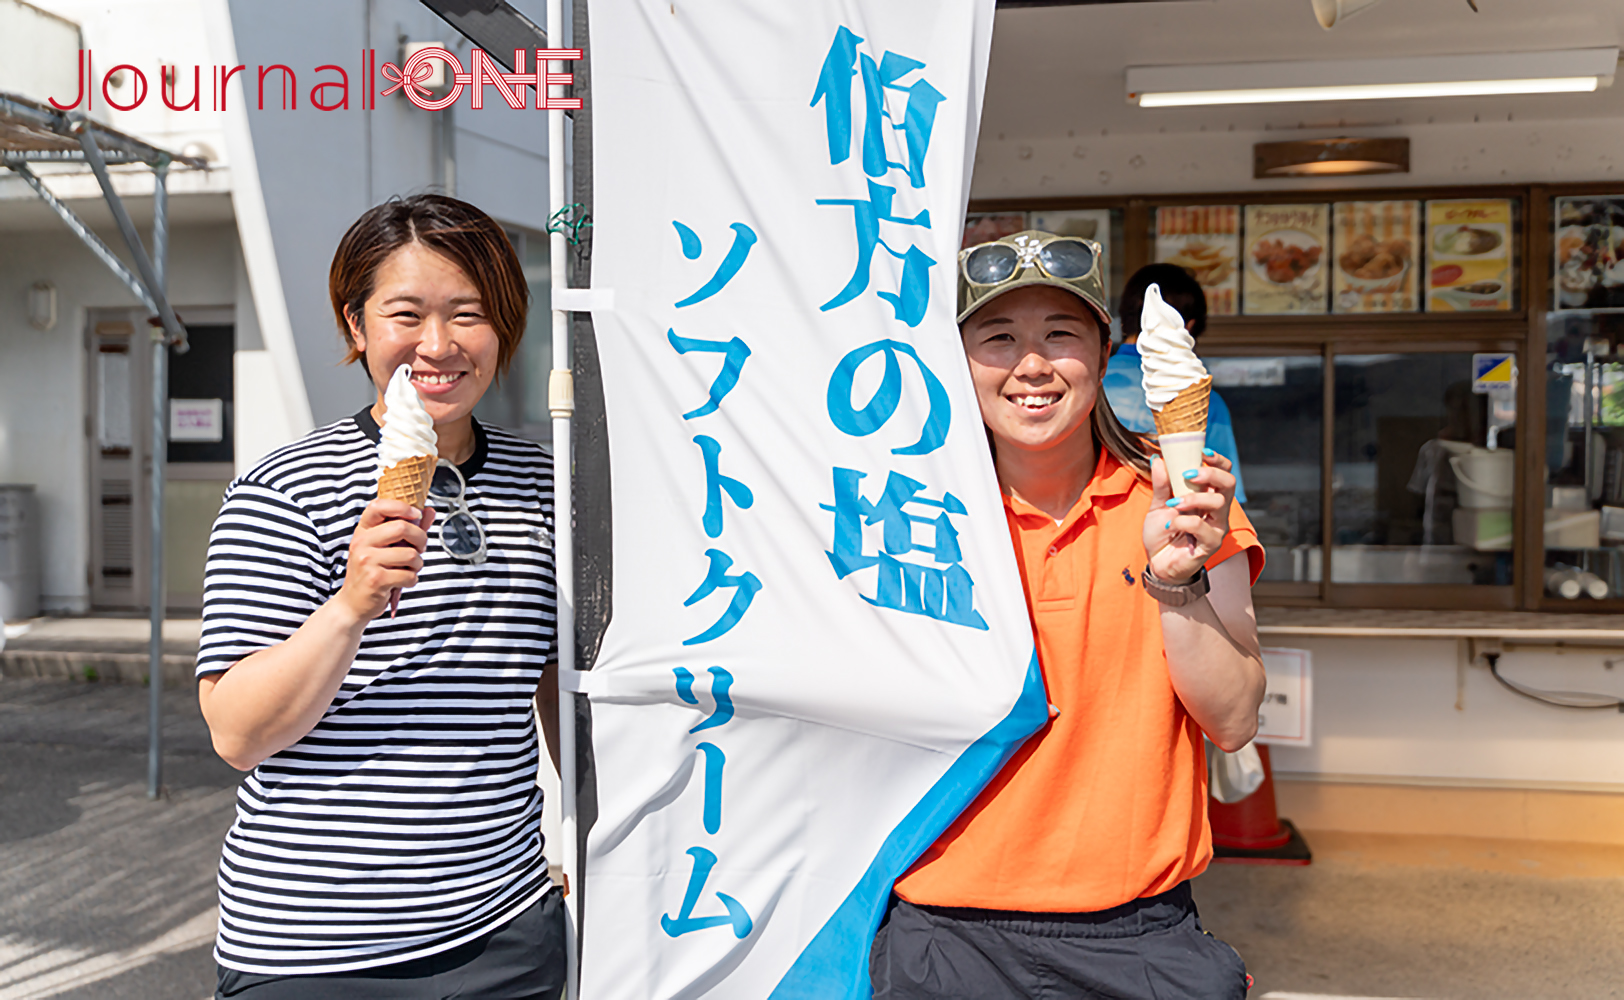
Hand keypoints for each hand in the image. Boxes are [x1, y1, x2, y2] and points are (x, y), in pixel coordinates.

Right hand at [335, 499, 434, 621]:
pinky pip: (409, 575)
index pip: (379, 506)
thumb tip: (429, 510)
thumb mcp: (384, 547)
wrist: (353, 603)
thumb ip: (407, 528)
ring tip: (409, 569)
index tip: (416, 514)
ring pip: (410, 554)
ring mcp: (367, 561)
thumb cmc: (372, 571)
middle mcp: (362, 543)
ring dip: (418, 564)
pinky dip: (412, 580)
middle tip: (419, 549)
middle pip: (402, 527)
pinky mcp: (376, 579)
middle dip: (421, 539)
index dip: (402, 506)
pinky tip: (402, 582)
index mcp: (363, 531)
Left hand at [1143, 450, 1235, 584]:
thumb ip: (1162, 484)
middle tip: (1188, 475)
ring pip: (1219, 503)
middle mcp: (1218, 511)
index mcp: (1208, 497)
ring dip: (1193, 499)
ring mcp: (1217, 528)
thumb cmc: (1163, 533)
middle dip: (1210, 474)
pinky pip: (1202, 526)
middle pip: (1228, 484)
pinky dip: (1182, 522)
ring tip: (1173, 504)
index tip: (1203, 451)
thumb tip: (1159, 459)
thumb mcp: (1158, 505)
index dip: (1218, 461)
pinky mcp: (1211, 544)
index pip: (1224, 473)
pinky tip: (1170, 526)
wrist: (1158, 563)